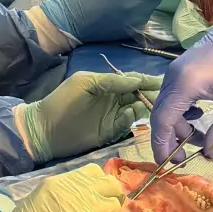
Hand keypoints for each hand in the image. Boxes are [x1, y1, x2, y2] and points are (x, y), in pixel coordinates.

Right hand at [0, 163, 125, 211]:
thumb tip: (85, 186)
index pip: (96, 171)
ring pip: (114, 208)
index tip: (96, 191)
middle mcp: (84, 191)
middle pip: (113, 186)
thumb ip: (69, 185)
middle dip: (110, 196)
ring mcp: (91, 211)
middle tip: (103, 207)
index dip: (98, 182)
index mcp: (70, 180)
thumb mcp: (47, 189)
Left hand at [17, 71, 162, 161]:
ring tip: (157, 105)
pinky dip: (132, 118)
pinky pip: (127, 123)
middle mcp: (115, 99)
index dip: (148, 80)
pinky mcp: (111, 131)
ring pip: (137, 109)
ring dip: (146, 106)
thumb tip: (135, 80)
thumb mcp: (85, 82)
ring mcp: (114, 115)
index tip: (164, 81)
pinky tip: (132, 114)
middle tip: (168, 95)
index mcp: (109, 84)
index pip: (133, 80)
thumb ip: (111, 81)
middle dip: (152, 93)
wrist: (44, 129)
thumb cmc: (62, 100)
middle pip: (139, 94)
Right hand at [149, 11, 212, 161]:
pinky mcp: (182, 70)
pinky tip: (200, 115)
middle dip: (172, 139)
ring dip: (180, 125)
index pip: (162, 121)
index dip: (163, 145)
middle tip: (187, 156)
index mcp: (182, 85)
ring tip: (202, 137)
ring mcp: (175, 72)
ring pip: (168, 107)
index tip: (172, 164)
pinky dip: (183, 112)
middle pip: (161, 116)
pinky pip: (174, 97)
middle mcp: (172, 78)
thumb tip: (210, 154)